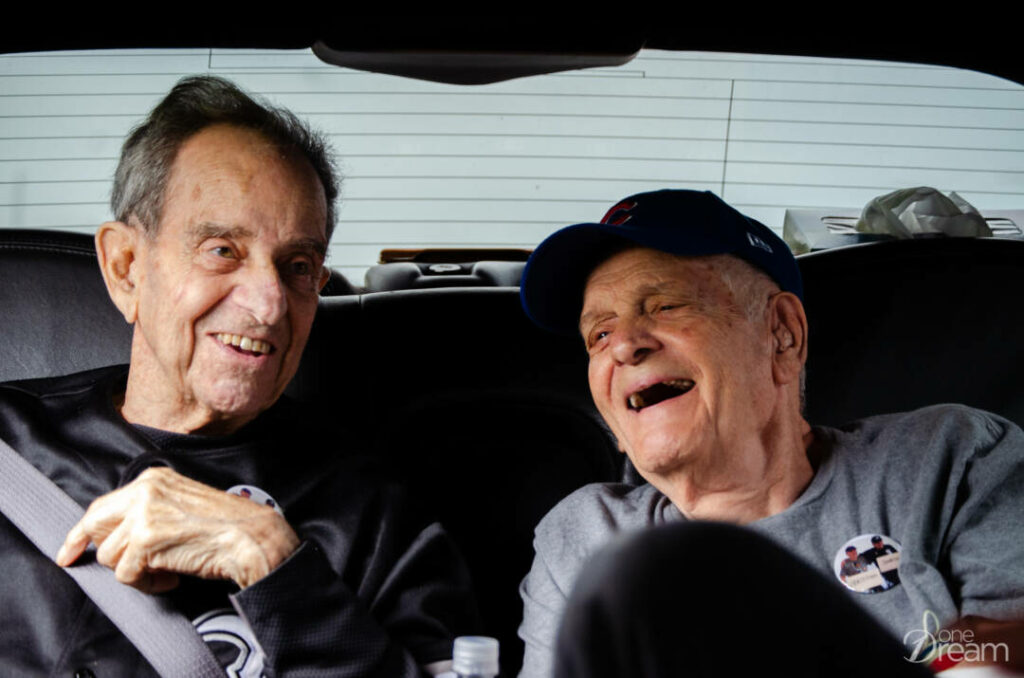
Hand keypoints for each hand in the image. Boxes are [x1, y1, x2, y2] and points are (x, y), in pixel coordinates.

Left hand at [55, 467, 299, 592]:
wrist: (250, 537)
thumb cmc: (225, 526)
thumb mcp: (180, 505)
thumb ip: (149, 511)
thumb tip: (118, 536)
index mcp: (152, 479)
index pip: (102, 505)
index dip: (80, 533)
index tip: (68, 551)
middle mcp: (144, 490)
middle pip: (95, 526)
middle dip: (95, 552)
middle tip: (115, 568)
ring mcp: (143, 514)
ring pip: (110, 556)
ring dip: (136, 572)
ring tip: (165, 571)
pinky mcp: (145, 540)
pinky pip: (126, 575)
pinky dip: (148, 585)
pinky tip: (171, 578)